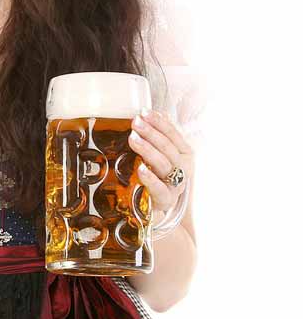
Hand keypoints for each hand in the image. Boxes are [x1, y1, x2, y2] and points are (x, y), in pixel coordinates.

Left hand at [129, 110, 193, 225]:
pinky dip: (151, 178)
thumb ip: (158, 137)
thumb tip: (148, 114)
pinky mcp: (165, 200)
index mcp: (184, 154)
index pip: (173, 135)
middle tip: (136, 122)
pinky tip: (141, 168)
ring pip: (164, 165)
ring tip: (133, 138)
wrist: (159, 207)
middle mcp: (183, 168)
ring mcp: (175, 185)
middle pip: (168, 148)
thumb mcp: (160, 155)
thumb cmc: (159, 175)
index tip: (144, 112)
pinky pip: (160, 189)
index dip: (160, 123)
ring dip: (148, 150)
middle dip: (151, 133)